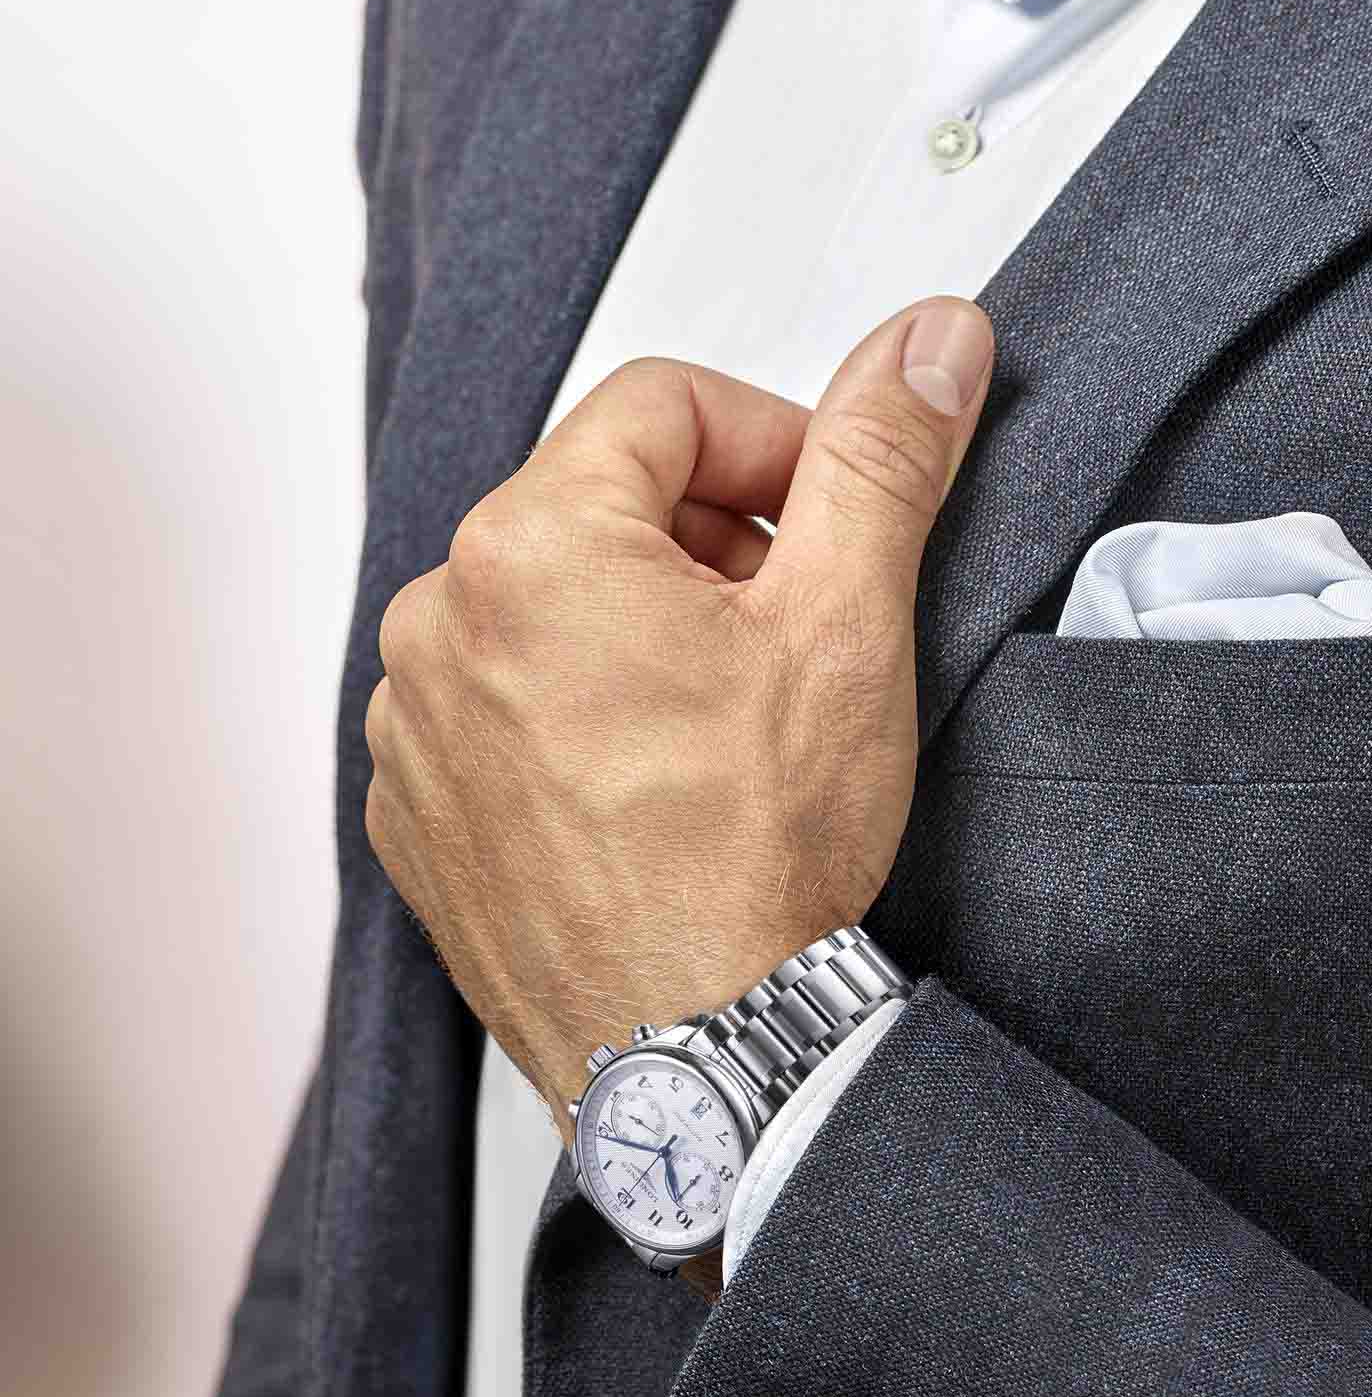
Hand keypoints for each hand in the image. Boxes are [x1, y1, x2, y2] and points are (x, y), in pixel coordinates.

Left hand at [363, 297, 993, 1134]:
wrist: (701, 1056)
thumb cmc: (758, 856)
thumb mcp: (848, 624)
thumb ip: (882, 456)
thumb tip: (931, 340)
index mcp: (529, 545)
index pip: (664, 406)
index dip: (773, 445)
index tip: (826, 520)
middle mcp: (437, 623)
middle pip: (600, 505)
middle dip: (710, 544)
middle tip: (788, 634)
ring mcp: (414, 726)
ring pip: (549, 608)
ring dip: (640, 630)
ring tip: (721, 723)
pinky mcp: (419, 813)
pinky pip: (500, 707)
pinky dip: (575, 714)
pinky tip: (652, 783)